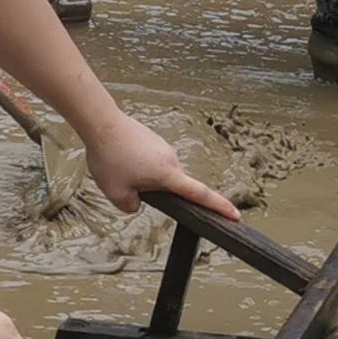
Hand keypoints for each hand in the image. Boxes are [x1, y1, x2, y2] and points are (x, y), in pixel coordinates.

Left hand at [83, 113, 240, 219]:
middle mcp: (172, 159)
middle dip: (150, 190)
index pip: (200, 195)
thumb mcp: (116, 194)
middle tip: (124, 184)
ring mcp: (164, 147)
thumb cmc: (111, 158)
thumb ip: (131, 206)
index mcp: (169, 175)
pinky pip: (149, 160)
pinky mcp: (153, 139)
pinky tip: (119, 158)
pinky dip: (136, 164)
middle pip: (169, 185)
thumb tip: (137, 201)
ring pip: (156, 173)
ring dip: (140, 175)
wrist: (102, 123)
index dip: (218, 207)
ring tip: (118, 167)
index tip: (234, 214)